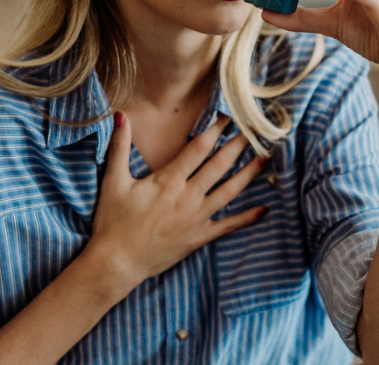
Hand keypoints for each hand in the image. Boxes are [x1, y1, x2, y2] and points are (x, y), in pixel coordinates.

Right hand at [83, 113, 266, 299]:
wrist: (117, 264)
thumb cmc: (112, 222)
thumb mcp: (113, 181)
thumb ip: (119, 147)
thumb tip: (121, 115)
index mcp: (168, 181)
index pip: (199, 148)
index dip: (216, 129)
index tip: (229, 116)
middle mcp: (187, 197)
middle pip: (220, 165)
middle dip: (239, 145)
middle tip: (255, 129)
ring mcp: (196, 218)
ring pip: (230, 191)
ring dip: (249, 174)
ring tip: (266, 159)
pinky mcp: (199, 237)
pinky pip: (228, 226)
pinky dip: (247, 218)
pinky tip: (264, 209)